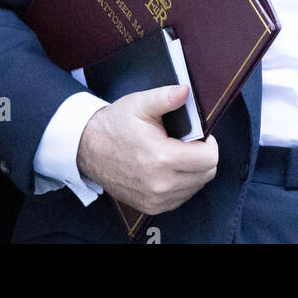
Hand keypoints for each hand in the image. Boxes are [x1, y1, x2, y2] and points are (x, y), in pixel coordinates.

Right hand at [75, 84, 217, 216]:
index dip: (209, 143)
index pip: (209, 159)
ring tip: (176, 154)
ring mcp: (155, 199)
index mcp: (162, 158)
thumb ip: (166, 97)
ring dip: (194, 171)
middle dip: (203, 156)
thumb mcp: (139, 104)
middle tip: (188, 143)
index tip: (200, 135)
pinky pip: (181, 197)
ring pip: (196, 187)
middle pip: (206, 174)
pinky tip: (169, 168)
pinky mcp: (150, 207)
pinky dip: (182, 184)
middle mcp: (160, 184)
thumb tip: (185, 91)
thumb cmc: (114, 126)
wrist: (88, 149)